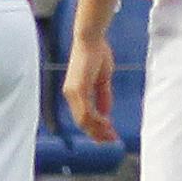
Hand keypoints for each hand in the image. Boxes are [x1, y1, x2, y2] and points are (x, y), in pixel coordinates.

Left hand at [63, 28, 115, 142]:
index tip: (109, 135)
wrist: (91, 38)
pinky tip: (107, 124)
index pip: (83, 116)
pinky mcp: (77, 89)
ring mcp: (72, 92)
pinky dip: (97, 120)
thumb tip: (106, 114)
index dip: (95, 128)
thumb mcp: (103, 80)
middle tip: (111, 141)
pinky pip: (86, 111)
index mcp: (75, 92)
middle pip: (82, 122)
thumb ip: (103, 97)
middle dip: (97, 134)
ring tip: (111, 136)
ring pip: (83, 120)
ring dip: (98, 130)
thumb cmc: (97, 54)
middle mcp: (70, 94)